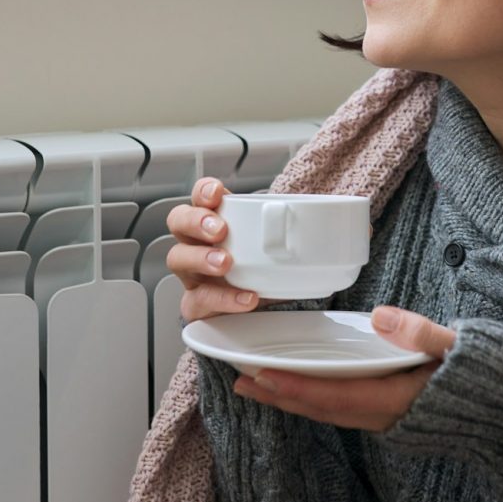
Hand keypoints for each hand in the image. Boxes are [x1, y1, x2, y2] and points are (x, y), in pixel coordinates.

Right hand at [165, 177, 280, 321]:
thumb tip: (325, 220)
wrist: (257, 310)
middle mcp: (196, 243)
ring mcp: (192, 273)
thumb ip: (290, 231)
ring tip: (226, 263)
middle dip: (196, 221)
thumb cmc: (261, 269)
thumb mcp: (274, 246)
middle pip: (178, 221)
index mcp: (214, 220)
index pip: (199, 196)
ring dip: (201, 258)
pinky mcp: (196, 303)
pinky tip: (245, 298)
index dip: (204, 191)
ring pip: (177, 258)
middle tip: (220, 230)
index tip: (218, 193)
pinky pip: (198, 299)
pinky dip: (222, 299)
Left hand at [232, 306, 456, 431]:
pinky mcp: (387, 413)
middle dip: (279, 395)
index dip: (295, 387)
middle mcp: (384, 417)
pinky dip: (313, 399)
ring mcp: (385, 419)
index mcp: (396, 401)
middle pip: (320, 408)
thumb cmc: (483, 372)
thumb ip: (419, 332)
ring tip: (256, 385)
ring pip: (326, 411)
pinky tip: (298, 387)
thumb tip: (381, 315)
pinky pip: (339, 409)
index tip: (262, 376)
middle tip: (240, 381)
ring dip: (290, 398)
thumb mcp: (455, 345)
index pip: (334, 396)